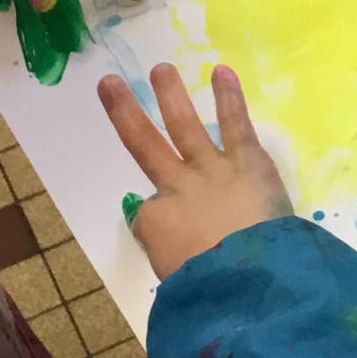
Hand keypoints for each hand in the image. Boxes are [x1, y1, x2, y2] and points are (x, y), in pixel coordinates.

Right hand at [99, 64, 292, 277]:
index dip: (162, 226)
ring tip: (161, 68)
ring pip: (185, 126)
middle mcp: (176, 188)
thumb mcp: (178, 285)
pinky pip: (235, 125)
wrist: (245, 278)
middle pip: (144, 146)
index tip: (185, 247)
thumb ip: (174, 263)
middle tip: (109, 83)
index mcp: (156, 224)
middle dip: (125, 113)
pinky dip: (229, 98)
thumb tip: (179, 250)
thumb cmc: (209, 289)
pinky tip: (222, 71)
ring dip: (171, 95)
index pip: (149, 215)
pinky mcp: (247, 161)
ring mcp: (210, 169)